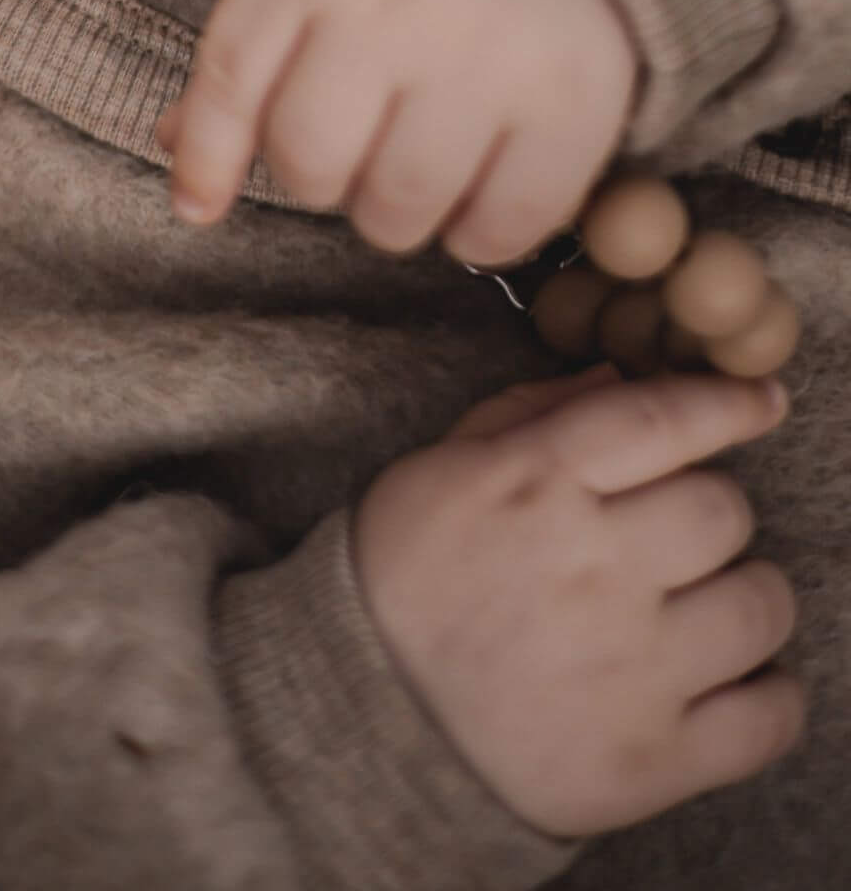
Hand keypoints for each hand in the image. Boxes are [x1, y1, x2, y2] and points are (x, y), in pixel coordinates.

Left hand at [156, 0, 636, 263]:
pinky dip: (476, 236)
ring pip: (399, 204)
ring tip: (409, 171)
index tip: (198, 207)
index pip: (236, 77)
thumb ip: (241, 70)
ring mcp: (497, 51)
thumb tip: (191, 195)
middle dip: (316, 180)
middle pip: (312, 159)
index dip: (207, 157)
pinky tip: (475, 196)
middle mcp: (406, 2)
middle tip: (349, 155)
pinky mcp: (579, 97)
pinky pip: (505, 224)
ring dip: (391, 215)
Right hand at [353, 368, 801, 837]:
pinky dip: (763, 694)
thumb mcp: (441, 468)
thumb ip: (531, 414)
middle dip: (707, 510)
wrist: (363, 710)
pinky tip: (719, 680)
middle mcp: (592, 568)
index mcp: (534, 486)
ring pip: (760, 606)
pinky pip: (770, 715)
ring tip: (695, 608)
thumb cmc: (403, 575)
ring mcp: (630, 668)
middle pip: (724, 508)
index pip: (661, 420)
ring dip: (740, 597)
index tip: (758, 399)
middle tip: (669, 533)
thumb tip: (619, 377)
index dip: (725, 400)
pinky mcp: (654, 757)